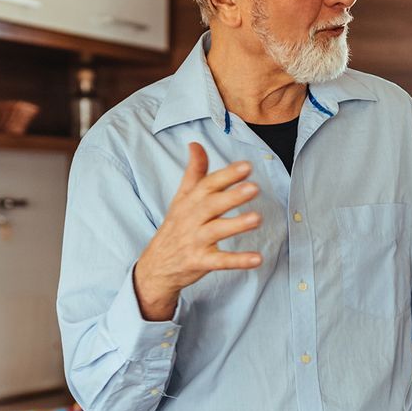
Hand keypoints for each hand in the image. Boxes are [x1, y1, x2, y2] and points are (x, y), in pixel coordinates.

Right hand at [132, 142, 263, 319]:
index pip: (207, 184)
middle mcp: (191, 219)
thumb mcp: (181, 199)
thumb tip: (195, 144)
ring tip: (257, 218)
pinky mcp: (199, 262)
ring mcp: (194, 241)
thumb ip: (193, 172)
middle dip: (232, 196)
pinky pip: (219, 261)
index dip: (226, 175)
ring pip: (216, 231)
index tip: (246, 166)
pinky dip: (238, 260)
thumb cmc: (175, 227)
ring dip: (236, 225)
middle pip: (211, 205)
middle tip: (254, 188)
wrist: (155, 266)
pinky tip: (257, 258)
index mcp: (189, 201)